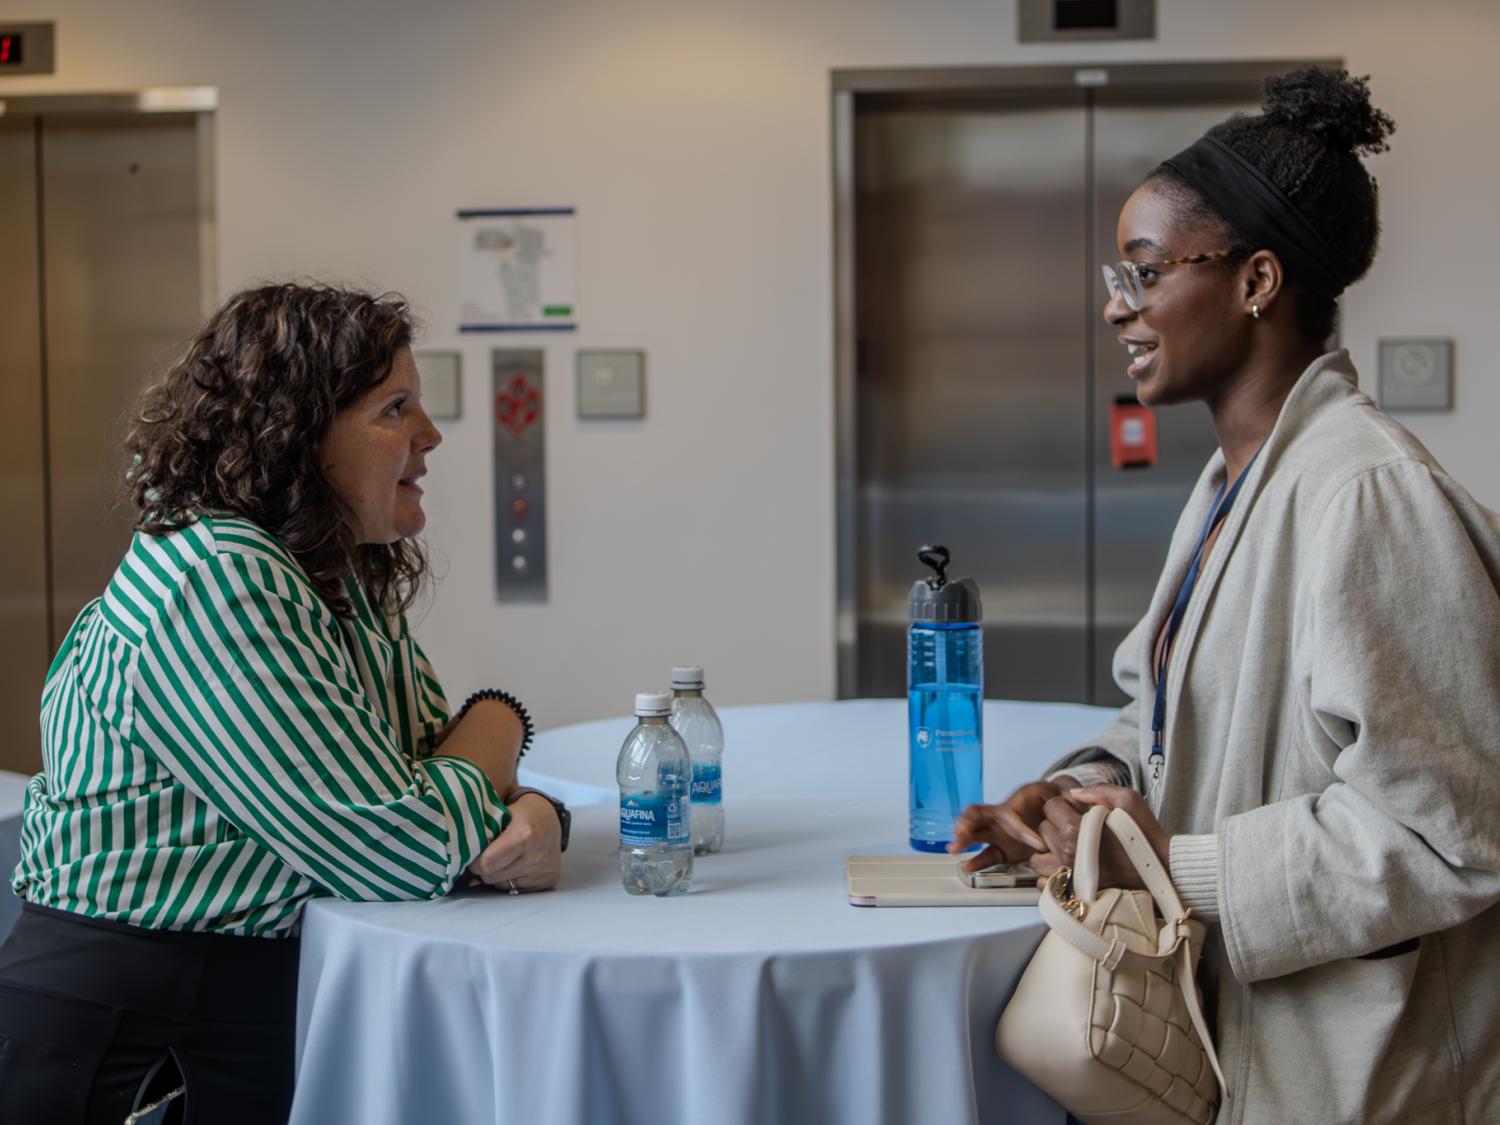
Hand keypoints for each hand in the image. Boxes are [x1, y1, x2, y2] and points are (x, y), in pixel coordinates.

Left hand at [466, 793, 561, 892]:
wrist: (551, 818)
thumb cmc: (521, 812)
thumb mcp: (501, 807)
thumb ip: (479, 819)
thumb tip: (453, 830)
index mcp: (523, 834)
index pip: (487, 862)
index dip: (475, 860)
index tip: (473, 854)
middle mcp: (537, 854)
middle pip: (492, 876)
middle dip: (483, 868)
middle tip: (486, 856)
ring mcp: (544, 870)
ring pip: (502, 885)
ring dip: (497, 875)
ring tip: (502, 859)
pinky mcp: (548, 880)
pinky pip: (517, 890)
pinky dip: (511, 880)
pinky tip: (515, 865)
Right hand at [948, 779, 1073, 872]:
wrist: (1055, 808)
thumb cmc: (1056, 800)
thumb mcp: (1062, 794)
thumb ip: (1066, 799)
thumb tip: (1070, 801)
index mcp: (1016, 802)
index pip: (1012, 816)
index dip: (1023, 831)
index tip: (1040, 845)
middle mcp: (1002, 817)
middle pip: (976, 814)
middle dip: (967, 824)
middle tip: (960, 834)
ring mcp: (999, 833)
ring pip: (975, 832)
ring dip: (964, 840)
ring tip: (954, 848)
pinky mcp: (1003, 849)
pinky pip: (987, 855)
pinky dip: (977, 861)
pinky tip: (966, 867)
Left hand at [1028, 784, 1169, 888]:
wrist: (1159, 868)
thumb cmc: (1144, 833)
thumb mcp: (1128, 799)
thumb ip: (1098, 790)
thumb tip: (1074, 793)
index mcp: (1076, 829)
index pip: (1050, 808)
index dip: (1064, 805)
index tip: (1078, 811)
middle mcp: (1067, 853)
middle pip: (1042, 831)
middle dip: (1056, 825)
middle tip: (1078, 828)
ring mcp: (1069, 873)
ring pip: (1038, 858)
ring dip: (1049, 850)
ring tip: (1069, 847)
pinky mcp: (1074, 890)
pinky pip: (1044, 883)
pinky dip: (1049, 874)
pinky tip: (1066, 865)